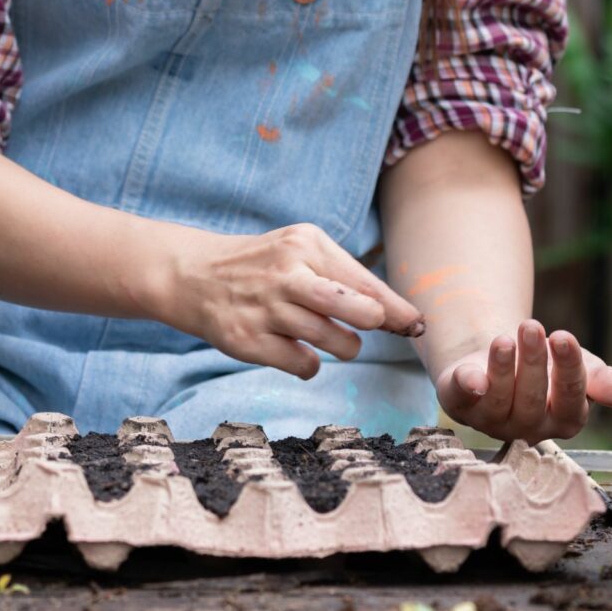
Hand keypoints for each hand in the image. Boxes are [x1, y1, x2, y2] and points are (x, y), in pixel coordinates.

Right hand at [150, 223, 424, 378]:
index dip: (398, 311)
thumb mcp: (301, 251)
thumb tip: (399, 317)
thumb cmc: (265, 266)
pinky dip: (309, 365)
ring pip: (335, 343)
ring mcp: (266, 309)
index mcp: (306, 245)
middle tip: (367, 327)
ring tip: (329, 337)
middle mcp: (287, 274)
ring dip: (342, 347)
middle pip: (358, 309)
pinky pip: (304, 366)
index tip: (417, 327)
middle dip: (374, 323)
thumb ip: (346, 278)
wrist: (194, 275)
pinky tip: (294, 348)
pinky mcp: (247, 340)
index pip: (366, 283)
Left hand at [435, 320, 611, 441]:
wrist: (501, 350)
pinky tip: (471, 374)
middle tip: (532, 326)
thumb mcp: (580, 367)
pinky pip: (462, 398)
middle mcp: (527, 427)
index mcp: (563, 420)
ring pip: (498, 398)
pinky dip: (467, 386)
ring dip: (503, 367)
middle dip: (533, 362)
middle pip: (532, 399)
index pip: (571, 400)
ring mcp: (491, 420)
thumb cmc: (548, 365)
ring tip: (506, 337)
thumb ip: (606, 383)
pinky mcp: (460, 404)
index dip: (568, 370)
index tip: (563, 337)